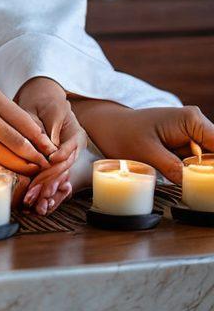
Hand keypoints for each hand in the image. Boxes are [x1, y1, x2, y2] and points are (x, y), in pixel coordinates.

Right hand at [0, 64, 56, 176]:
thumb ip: (2, 111)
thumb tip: (32, 136)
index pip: (24, 122)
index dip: (41, 141)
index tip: (52, 152)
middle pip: (17, 143)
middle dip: (35, 160)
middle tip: (46, 170)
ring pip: (1, 156)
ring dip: (20, 169)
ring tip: (31, 176)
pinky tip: (7, 176)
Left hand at [13, 77, 84, 213]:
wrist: (44, 101)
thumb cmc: (45, 102)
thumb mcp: (48, 110)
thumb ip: (47, 127)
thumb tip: (48, 147)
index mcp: (76, 135)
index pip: (69, 151)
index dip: (61, 156)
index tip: (50, 161)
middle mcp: (74, 150)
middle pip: (64, 168)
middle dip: (52, 180)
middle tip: (41, 192)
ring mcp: (66, 159)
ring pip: (58, 177)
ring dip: (47, 189)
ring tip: (36, 201)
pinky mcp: (55, 166)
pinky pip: (52, 179)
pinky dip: (43, 189)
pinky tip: (35, 202)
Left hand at [70, 100, 213, 183]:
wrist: (107, 128)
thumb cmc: (123, 134)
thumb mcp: (147, 154)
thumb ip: (174, 169)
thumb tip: (197, 185)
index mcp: (191, 120)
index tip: (208, 182)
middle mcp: (197, 125)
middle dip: (208, 174)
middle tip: (203, 190)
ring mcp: (192, 137)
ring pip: (209, 163)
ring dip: (203, 176)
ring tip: (183, 180)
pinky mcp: (185, 148)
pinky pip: (199, 165)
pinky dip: (197, 177)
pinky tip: (192, 185)